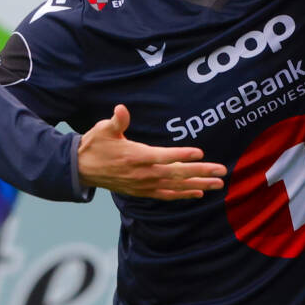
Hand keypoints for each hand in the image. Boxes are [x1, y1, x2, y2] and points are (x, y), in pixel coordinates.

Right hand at [77, 104, 226, 199]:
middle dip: (201, 172)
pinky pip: (167, 195)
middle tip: (221, 171)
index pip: (164, 156)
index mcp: (136, 156)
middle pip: (177, 174)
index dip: (182, 154)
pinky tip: (198, 193)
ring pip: (176, 187)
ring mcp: (144, 185)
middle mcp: (143, 174)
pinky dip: (183, 195)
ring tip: (218, 184)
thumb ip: (116, 121)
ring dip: (198, 185)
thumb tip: (121, 109)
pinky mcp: (143, 191)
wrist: (82, 169)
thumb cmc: (95, 145)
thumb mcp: (103, 129)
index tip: (200, 153)